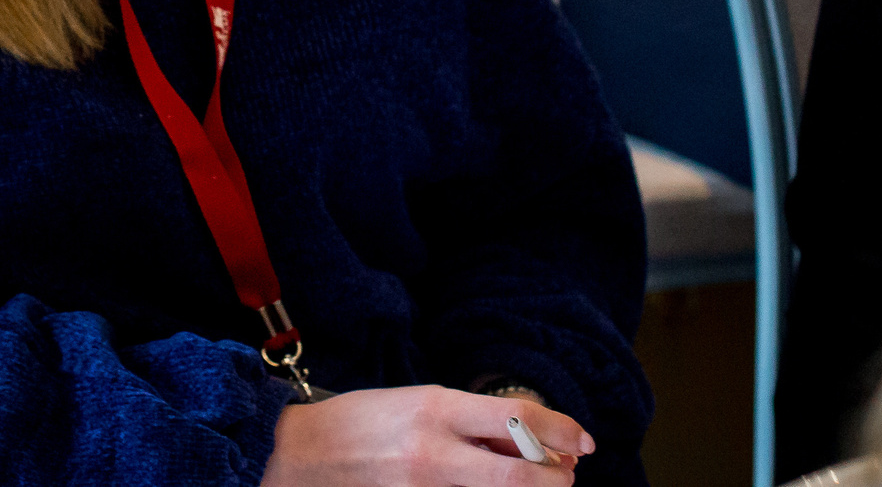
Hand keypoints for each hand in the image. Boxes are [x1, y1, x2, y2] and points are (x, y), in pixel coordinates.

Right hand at [260, 388, 591, 486]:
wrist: (298, 458)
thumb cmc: (360, 424)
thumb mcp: (420, 403)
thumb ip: (473, 421)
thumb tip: (532, 440)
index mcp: (435, 409)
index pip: (518, 420)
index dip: (562, 431)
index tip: (583, 441)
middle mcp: (435, 453)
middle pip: (522, 477)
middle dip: (555, 481)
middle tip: (562, 476)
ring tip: (523, 481)